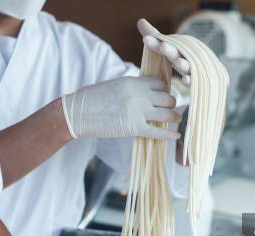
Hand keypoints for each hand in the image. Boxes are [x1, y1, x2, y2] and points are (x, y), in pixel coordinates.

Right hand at [61, 76, 180, 139]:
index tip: (164, 95)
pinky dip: (170, 135)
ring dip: (174, 117)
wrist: (77, 114)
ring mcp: (138, 112)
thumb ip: (132, 87)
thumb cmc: (92, 99)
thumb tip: (145, 92)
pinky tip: (176, 135)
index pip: (160, 83)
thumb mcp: (114, 85)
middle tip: (171, 108)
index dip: (164, 90)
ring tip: (176, 119)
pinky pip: (158, 132)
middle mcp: (139, 95)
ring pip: (167, 114)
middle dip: (171, 103)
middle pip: (167, 98)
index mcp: (133, 82)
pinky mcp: (135, 128)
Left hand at [137, 18, 190, 84]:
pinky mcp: (195, 79)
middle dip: (170, 50)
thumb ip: (154, 36)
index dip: (155, 42)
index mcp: (174, 48)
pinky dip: (190, 80)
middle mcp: (183, 56)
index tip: (145, 39)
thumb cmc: (180, 56)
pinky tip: (185, 80)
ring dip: (183, 64)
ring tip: (178, 63)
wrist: (202, 67)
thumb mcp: (166, 47)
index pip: (163, 44)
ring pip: (186, 66)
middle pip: (176, 53)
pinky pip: (192, 80)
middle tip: (163, 47)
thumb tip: (140, 21)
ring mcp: (190, 68)